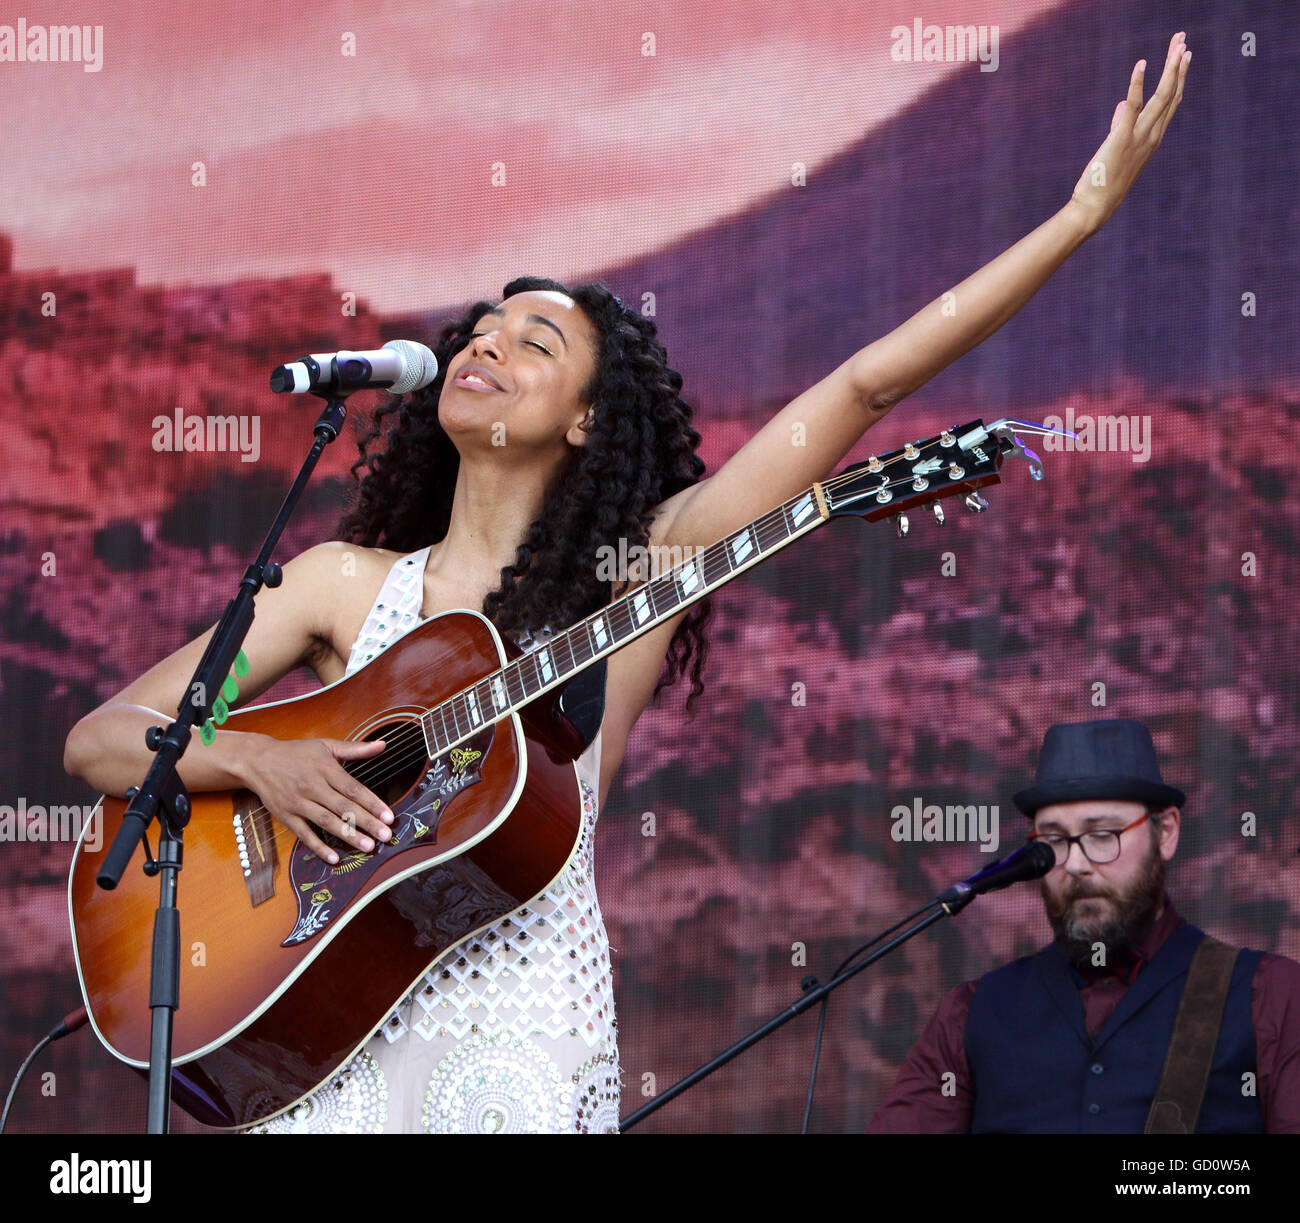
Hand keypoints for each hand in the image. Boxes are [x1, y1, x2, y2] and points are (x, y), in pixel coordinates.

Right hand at [241, 735, 394, 863]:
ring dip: (348, 836)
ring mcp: (299, 803)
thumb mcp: (326, 745)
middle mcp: (313, 787)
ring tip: (368, 846)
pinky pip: (304, 834)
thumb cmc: (296, 753)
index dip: (372, 803)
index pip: (354, 789)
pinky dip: (318, 847)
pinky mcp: (287, 816)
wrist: (258, 761)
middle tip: (386, 836)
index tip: (389, 816)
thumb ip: (356, 748)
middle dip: (367, 823)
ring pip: (326, 822)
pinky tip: (334, 858)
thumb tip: (383, 744)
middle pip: (344, 808)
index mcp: (326, 769)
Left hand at [1068, 31, 1190, 234]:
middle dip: (1178, 65)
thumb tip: (1122, 104)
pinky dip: (1137, 83)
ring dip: (1169, 69)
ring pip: (1161, 97)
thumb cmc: (1104, 180)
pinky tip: (1141, 64)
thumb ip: (1120, 124)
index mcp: (1152, 138)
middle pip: (1171, 94)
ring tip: (1176, 45)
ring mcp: (1139, 138)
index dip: (1179, 77)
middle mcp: (1152, 136)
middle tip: (1183, 39)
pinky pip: (1132, 107)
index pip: (1171, 102)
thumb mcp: (1115, 148)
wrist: (1095, 207)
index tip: (1184, 55)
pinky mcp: (1121, 139)